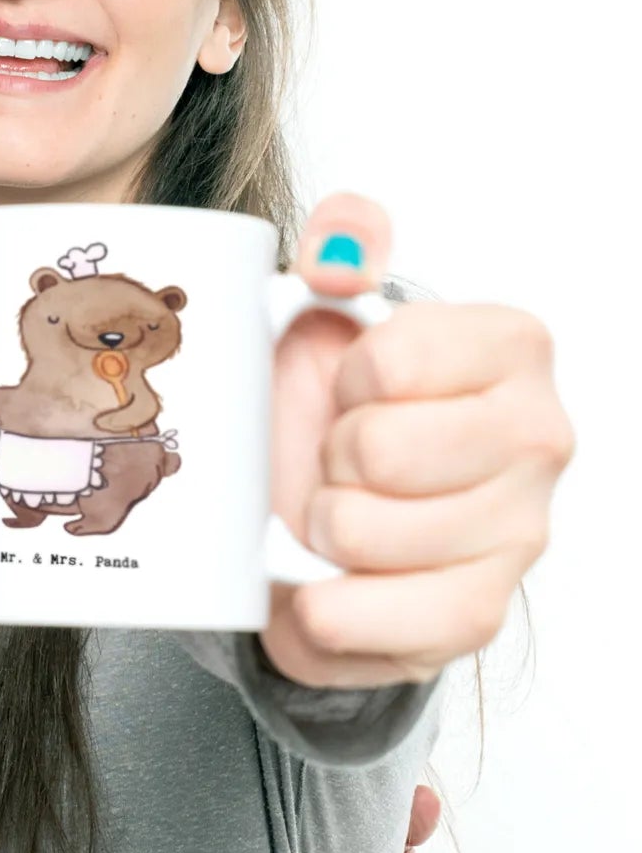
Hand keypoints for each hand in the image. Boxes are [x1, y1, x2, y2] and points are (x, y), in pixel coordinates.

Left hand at [262, 193, 572, 686]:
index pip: (392, 361)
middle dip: (328, 457)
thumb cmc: (330, 407)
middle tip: (339, 459)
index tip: (352, 387)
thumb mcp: (323, 311)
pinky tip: (328, 583)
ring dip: (319, 526)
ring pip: (363, 532)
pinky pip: (380, 618)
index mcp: (511, 349)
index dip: (343, 379)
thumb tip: (345, 235)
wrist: (314, 514)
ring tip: (335, 512)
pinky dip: (326, 607)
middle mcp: (538, 438)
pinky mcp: (477, 614)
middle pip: (378, 450)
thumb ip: (341, 249)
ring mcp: (518, 532)